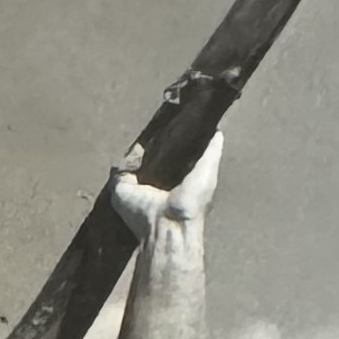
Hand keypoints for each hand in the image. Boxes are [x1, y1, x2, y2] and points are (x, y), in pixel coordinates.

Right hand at [106, 123, 224, 243]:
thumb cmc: (191, 202)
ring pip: (135, 153)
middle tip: (162, 115)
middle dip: (156, 133)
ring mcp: (136, 181)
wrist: (169, 224)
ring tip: (153, 127)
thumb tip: (217, 129)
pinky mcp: (121, 184)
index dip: (172, 133)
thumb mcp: (208, 171)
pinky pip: (122, 162)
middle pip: (150, 148)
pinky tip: (142, 146)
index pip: (169, 149)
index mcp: (173, 176)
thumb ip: (212, 150)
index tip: (175, 115)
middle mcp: (153, 178)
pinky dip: (131, 153)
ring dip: (144, 141)